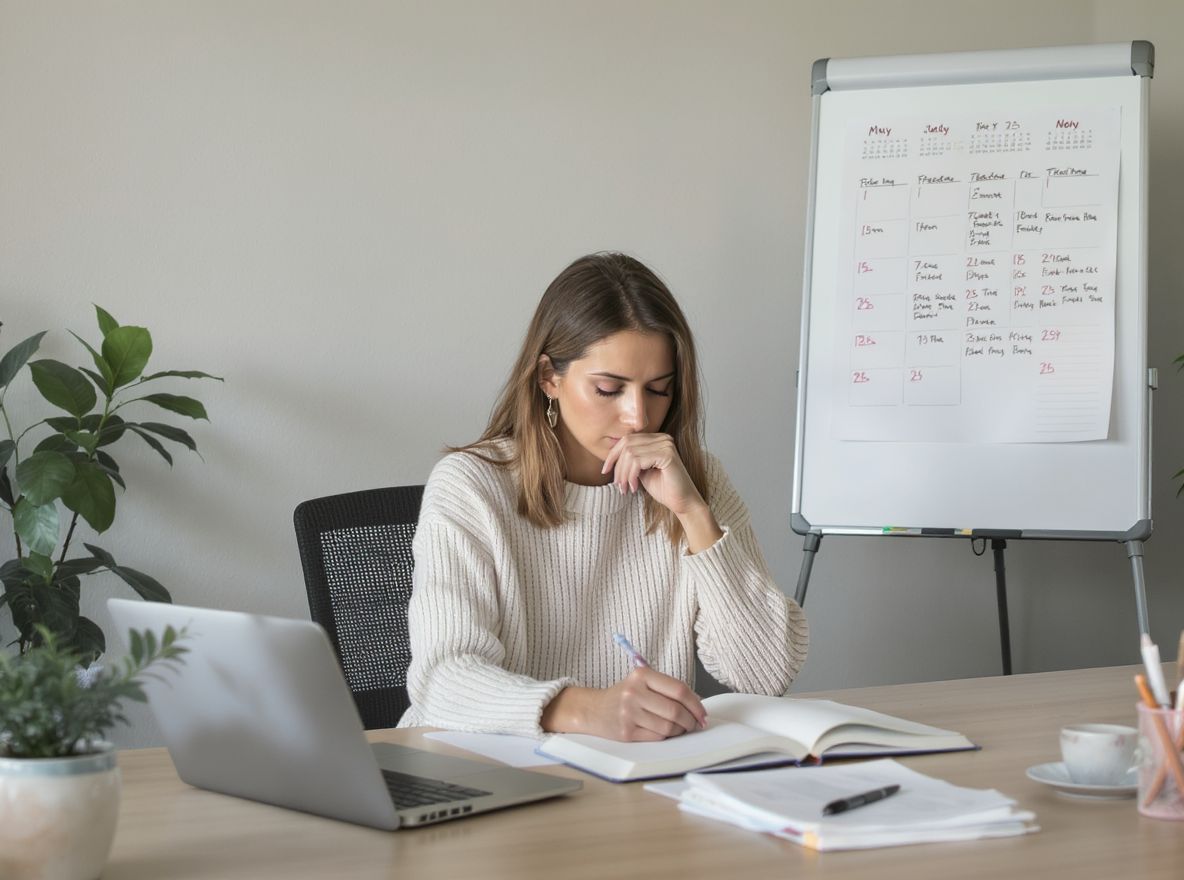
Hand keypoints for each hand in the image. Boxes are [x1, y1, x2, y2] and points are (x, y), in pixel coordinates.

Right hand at [541, 668, 707, 741]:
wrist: (593, 710)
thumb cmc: (624, 696)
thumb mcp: (642, 683)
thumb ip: (667, 689)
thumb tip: (699, 705)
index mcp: (641, 675)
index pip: (679, 689)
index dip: (696, 704)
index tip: (703, 714)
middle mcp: (634, 692)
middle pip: (675, 710)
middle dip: (690, 720)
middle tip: (694, 724)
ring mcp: (629, 713)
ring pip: (668, 726)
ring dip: (679, 730)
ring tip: (678, 728)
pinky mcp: (626, 732)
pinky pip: (657, 737)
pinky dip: (666, 736)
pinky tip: (663, 732)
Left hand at [601, 433, 722, 551]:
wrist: (683, 503)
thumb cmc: (663, 488)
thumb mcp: (641, 471)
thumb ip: (630, 460)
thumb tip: (610, 454)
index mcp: (657, 439)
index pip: (627, 439)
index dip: (612, 454)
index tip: (605, 471)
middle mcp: (663, 438)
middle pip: (627, 444)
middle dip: (617, 465)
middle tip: (618, 484)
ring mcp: (666, 445)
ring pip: (630, 453)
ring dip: (623, 474)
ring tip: (625, 488)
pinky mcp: (667, 454)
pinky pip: (637, 461)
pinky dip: (631, 475)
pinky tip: (634, 487)